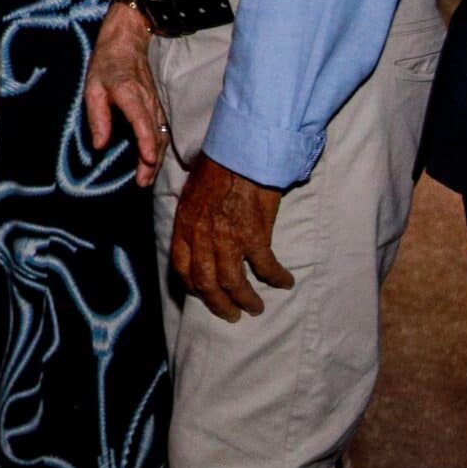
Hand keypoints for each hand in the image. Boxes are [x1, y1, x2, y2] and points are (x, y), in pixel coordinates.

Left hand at [82, 0, 165, 186]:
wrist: (128, 41)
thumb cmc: (106, 63)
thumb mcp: (92, 86)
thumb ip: (97, 116)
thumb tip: (99, 145)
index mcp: (130, 94)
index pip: (142, 121)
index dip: (146, 141)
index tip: (147, 159)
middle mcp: (148, 101)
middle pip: (155, 135)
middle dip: (152, 160)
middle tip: (143, 182)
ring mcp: (155, 103)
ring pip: (161, 134)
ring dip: (157, 157)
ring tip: (147, 178)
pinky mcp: (157, 105)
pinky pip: (161, 129)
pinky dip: (159, 146)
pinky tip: (153, 160)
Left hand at [168, 155, 291, 321]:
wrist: (242, 152)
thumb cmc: (218, 167)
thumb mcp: (192, 193)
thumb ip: (193, 219)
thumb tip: (197, 234)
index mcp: (185, 225)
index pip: (181, 267)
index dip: (192, 286)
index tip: (203, 295)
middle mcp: (202, 237)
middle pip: (206, 283)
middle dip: (219, 304)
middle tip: (232, 314)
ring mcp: (228, 239)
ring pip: (234, 283)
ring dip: (246, 299)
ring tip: (255, 307)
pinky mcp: (255, 236)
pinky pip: (266, 267)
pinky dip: (276, 278)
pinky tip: (285, 282)